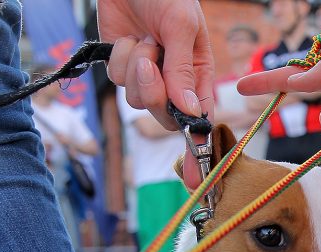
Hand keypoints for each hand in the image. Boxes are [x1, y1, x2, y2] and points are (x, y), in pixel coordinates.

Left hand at [99, 0, 214, 130]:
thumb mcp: (181, 27)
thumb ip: (183, 70)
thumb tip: (190, 111)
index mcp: (198, 74)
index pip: (200, 114)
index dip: (196, 133)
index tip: (195, 155)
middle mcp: (174, 80)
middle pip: (166, 115)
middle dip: (155, 94)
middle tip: (151, 66)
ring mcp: (147, 76)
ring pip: (139, 100)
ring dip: (137, 68)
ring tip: (144, 39)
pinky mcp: (123, 67)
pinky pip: (119, 80)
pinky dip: (121, 58)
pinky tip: (129, 37)